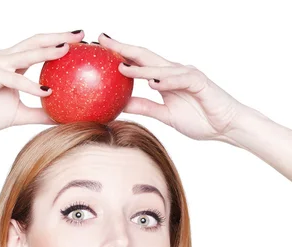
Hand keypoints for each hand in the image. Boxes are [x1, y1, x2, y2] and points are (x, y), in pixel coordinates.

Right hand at [0, 30, 84, 132]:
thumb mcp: (19, 115)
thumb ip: (39, 114)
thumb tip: (61, 119)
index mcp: (12, 64)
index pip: (39, 47)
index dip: (58, 41)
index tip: (80, 40)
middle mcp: (5, 59)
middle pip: (35, 42)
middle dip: (58, 36)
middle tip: (80, 35)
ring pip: (25, 54)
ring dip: (46, 51)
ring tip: (66, 50)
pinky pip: (14, 78)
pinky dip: (30, 84)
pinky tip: (47, 91)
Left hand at [97, 33, 245, 140]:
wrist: (226, 125)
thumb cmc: (200, 119)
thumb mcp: (165, 116)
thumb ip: (145, 108)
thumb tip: (121, 105)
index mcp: (164, 79)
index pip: (138, 62)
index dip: (120, 54)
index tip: (100, 48)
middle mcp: (173, 72)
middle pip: (145, 57)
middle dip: (124, 48)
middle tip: (103, 41)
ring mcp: (187, 75)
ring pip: (160, 68)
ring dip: (141, 68)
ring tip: (121, 67)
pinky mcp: (200, 82)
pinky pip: (181, 80)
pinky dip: (167, 81)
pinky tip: (153, 84)